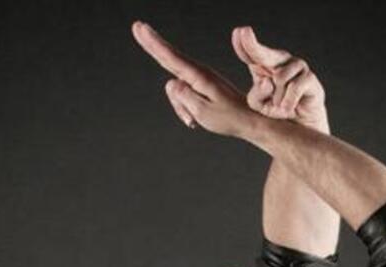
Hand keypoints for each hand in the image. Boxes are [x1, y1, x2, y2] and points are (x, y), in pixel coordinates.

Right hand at [131, 20, 255, 137]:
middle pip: (168, 61)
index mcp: (199, 76)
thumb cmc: (229, 118)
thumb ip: (184, 98)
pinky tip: (195, 120)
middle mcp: (198, 73)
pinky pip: (182, 96)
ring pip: (174, 89)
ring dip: (180, 106)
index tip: (140, 27)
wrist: (248, 121)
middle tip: (136, 26)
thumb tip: (171, 83)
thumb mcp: (204, 113)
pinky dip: (185, 109)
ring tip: (194, 120)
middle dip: (153, 46)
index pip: (170, 57)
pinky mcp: (200, 86)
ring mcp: (199, 79)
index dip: (153, 43)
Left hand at [230, 26, 328, 131]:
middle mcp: (280, 61)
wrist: (302, 120)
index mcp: (264, 64)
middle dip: (253, 45)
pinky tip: (287, 108)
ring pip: (280, 78)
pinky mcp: (310, 77)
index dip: (245, 44)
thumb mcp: (260, 105)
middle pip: (264, 53)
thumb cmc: (278, 107)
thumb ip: (257, 95)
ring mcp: (296, 66)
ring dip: (278, 98)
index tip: (239, 31)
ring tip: (280, 106)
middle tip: (244, 31)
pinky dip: (288, 101)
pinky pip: (294, 87)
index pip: (252, 53)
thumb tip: (268, 81)